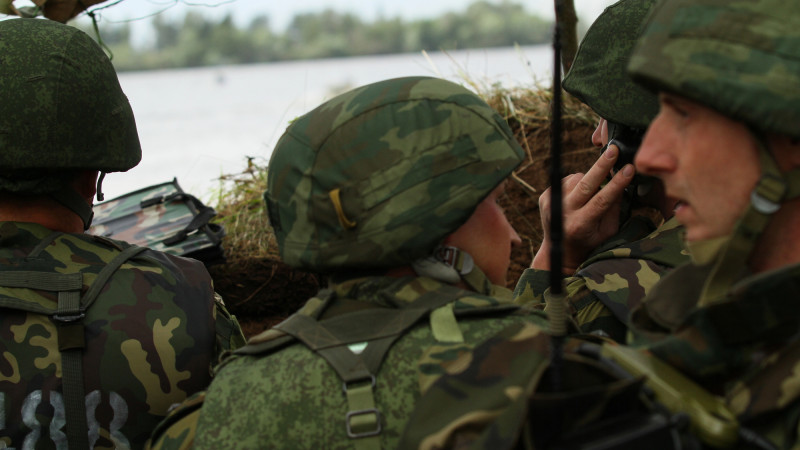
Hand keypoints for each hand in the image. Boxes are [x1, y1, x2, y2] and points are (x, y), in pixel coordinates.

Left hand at [532, 145, 634, 272]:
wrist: (558, 250)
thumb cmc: (590, 241)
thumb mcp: (608, 231)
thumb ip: (614, 208)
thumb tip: (619, 180)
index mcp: (579, 225)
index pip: (601, 200)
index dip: (616, 184)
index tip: (629, 169)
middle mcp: (562, 213)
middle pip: (585, 184)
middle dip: (601, 165)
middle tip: (613, 149)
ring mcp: (550, 204)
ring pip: (577, 178)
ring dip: (590, 179)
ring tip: (592, 193)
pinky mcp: (545, 196)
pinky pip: (568, 179)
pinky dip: (578, 182)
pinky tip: (579, 195)